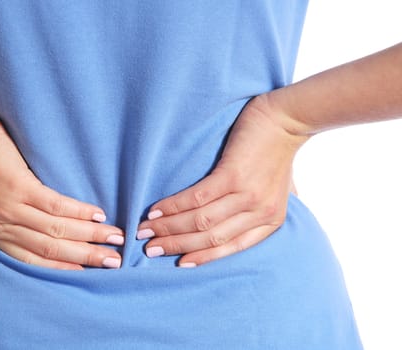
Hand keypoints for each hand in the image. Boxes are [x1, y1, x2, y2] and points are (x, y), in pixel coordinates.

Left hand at [0, 112, 123, 269]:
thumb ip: (12, 223)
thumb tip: (37, 232)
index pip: (37, 260)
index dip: (66, 267)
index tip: (91, 272)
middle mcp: (5, 227)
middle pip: (53, 249)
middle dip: (87, 257)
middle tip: (114, 261)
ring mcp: (12, 208)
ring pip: (58, 230)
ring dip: (90, 236)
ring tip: (115, 236)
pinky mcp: (19, 188)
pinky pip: (56, 205)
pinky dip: (80, 212)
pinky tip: (98, 215)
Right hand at [136, 95, 307, 266]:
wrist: (287, 119)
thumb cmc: (277, 153)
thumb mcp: (276, 190)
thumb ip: (261, 209)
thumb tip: (247, 220)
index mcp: (269, 221)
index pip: (231, 248)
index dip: (202, 257)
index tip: (178, 263)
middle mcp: (259, 213)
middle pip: (210, 238)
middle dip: (176, 245)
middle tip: (149, 250)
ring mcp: (246, 195)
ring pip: (200, 221)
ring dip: (168, 228)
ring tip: (145, 231)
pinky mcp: (233, 175)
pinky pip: (197, 198)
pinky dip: (173, 206)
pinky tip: (156, 210)